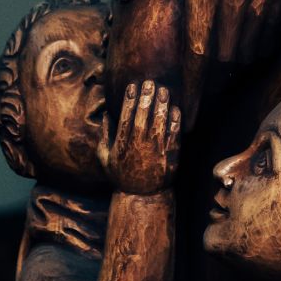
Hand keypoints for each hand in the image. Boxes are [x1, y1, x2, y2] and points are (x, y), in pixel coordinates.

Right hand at [100, 79, 181, 194]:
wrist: (141, 197)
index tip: (132, 86)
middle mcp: (139, 146)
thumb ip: (105, 136)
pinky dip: (175, 121)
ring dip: (162, 105)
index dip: (129, 100)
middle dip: (146, 98)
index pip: (126, 117)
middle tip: (150, 83)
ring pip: (159, 123)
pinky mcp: (170, 156)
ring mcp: (156, 150)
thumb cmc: (121, 175)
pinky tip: (175, 108)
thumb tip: (106, 115)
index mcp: (122, 144)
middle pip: (143, 116)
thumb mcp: (105, 158)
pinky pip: (173, 135)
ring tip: (164, 90)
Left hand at [115, 0, 280, 123]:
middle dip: (209, 89)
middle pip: (222, 66)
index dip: (192, 93)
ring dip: (230, 74)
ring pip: (245, 58)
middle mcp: (233, 8)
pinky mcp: (277, 3)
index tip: (188, 119)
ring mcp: (258, 7)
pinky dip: (253, 55)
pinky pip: (265, 42)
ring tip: (216, 82)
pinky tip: (241, 52)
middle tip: (197, 104)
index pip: (197, 58)